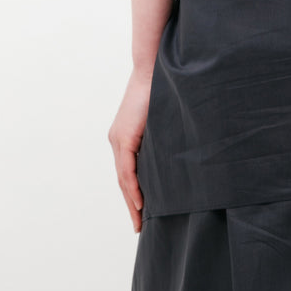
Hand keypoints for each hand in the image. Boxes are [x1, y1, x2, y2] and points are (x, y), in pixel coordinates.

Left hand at [108, 68, 152, 232]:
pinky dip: (133, 188)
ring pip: (123, 178)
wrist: (153, 66)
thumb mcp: (159, 118)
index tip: (141, 210)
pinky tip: (139, 203)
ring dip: (132, 200)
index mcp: (124, 135)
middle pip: (123, 179)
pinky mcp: (123, 137)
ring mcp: (118, 138)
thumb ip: (161, 135)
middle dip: (131, 203)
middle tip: (139, 224)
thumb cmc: (161, 87)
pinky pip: (127, 170)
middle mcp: (117, 139)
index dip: (132, 192)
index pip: (127, 171)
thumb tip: (173, 152)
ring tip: (140, 220)